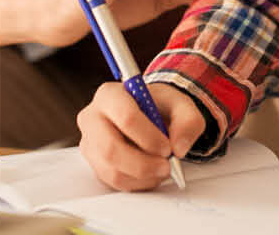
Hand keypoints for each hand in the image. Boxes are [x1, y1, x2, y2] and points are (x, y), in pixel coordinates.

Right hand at [76, 81, 205, 190]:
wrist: (148, 115)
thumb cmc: (159, 106)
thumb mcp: (181, 105)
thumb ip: (188, 121)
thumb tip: (179, 147)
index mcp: (110, 94)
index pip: (126, 118)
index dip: (149, 138)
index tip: (167, 148)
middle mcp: (93, 117)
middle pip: (111, 148)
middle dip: (143, 164)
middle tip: (166, 166)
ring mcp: (90, 142)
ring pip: (111, 169)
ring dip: (142, 176)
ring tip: (161, 170)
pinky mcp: (94, 162)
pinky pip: (112, 181)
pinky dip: (136, 183)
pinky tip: (150, 174)